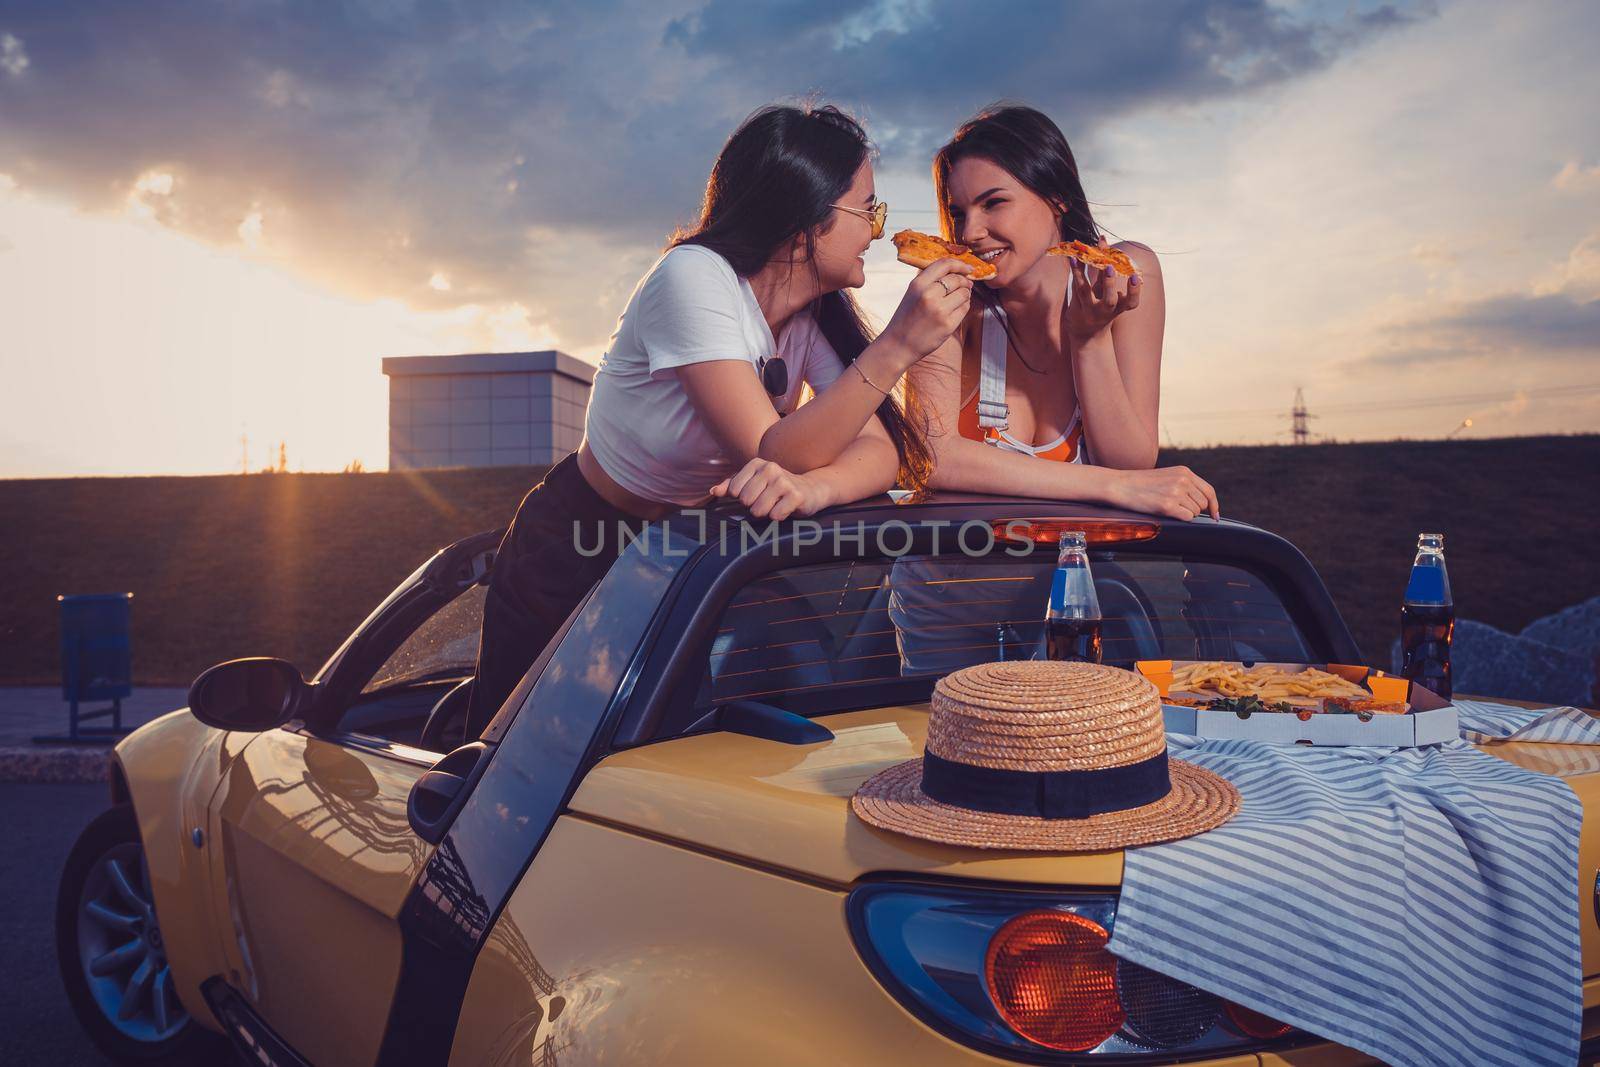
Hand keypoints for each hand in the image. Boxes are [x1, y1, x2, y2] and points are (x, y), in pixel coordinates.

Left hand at [709, 458, 832, 520]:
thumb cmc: (776, 488)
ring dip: (766, 513)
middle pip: (745, 501)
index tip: (756, 494)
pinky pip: (775, 516)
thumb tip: (713, 491)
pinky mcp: (796, 495)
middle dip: (754, 507)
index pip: (734, 490)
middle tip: (768, 501)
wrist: (809, 490)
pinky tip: (786, 509)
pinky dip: (779, 517)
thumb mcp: (753, 483)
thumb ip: (731, 486)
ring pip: (758, 510)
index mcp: (756, 463)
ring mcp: (784, 481)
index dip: (743, 498)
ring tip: (776, 505)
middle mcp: (770, 468)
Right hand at [880, 258, 974, 364]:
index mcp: (918, 284)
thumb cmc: (906, 320)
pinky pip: (965, 308)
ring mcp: (939, 310)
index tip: (967, 269)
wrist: (898, 345)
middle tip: (966, 285)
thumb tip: (955, 272)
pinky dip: (964, 306)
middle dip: (965, 282)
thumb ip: (929, 281)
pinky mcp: (948, 324)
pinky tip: (957, 309)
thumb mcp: (912, 294)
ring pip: (964, 293)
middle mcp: (929, 294)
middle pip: (957, 279)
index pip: (944, 264)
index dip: (960, 264)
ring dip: (965, 294)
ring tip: (959, 299)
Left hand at [1063, 236, 1141, 346]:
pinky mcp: (1076, 308)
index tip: (1136, 277)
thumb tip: (1102, 240)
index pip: (1131, 303)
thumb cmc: (1102, 307)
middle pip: (1109, 300)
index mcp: (1119, 308)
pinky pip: (1074, 288)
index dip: (1134, 291)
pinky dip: (1075, 272)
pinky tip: (1073, 258)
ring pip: (1085, 292)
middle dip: (1109, 283)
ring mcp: (1089, 311)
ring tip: (1081, 255)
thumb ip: (1107, 272)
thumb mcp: (1109, 294)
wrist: (1086, 334)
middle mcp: (1105, 311)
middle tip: (1110, 267)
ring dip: (1083, 273)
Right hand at [1107, 465, 1219, 520]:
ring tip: (1166, 506)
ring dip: (1184, 514)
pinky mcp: (1168, 505)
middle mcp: (1183, 480)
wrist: (1120, 485)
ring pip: (1195, 512)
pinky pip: (1187, 518)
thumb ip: (1184, 484)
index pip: (1208, 490)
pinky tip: (1166, 512)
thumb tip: (1201, 503)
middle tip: (1176, 508)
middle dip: (1194, 510)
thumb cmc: (1140, 484)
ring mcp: (1176, 492)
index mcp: (1184, 471)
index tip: (1215, 515)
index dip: (1214, 505)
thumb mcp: (1166, 476)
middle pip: (1203, 504)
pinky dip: (1180, 519)